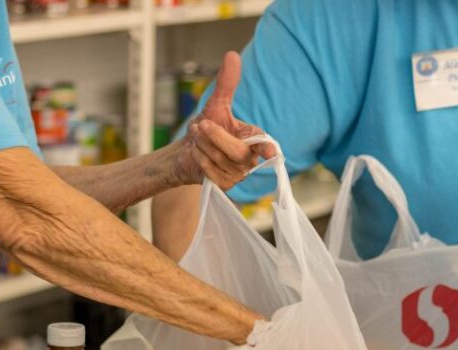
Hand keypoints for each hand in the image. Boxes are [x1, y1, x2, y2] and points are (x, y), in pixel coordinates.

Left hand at [175, 52, 275, 189]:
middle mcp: (250, 159)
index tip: (270, 151)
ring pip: (221, 159)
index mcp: (254, 139)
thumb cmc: (206, 129)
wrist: (186, 151)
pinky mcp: (224, 185)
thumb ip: (227, 84)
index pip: (265, 144)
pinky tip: (196, 150)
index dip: (267, 148)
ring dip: (203, 144)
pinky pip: (211, 170)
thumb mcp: (216, 104)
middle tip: (201, 124)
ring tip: (197, 135)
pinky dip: (199, 157)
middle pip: (238, 151)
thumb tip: (232, 55)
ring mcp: (238, 174)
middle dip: (217, 136)